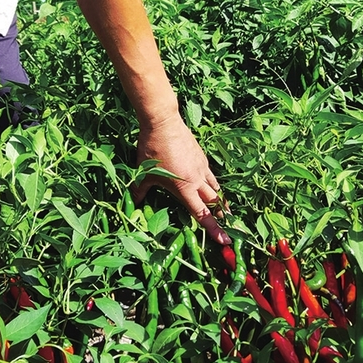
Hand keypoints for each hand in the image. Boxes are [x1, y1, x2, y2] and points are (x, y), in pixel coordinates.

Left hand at [132, 112, 227, 244]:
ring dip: (221, 201)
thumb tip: (133, 203)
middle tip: (229, 228)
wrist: (163, 122)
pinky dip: (213, 184)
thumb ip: (139, 190)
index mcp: (184, 188)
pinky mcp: (201, 157)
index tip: (225, 240)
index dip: (213, 228)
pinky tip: (210, 185)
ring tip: (225, 210)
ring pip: (216, 188)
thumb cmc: (152, 150)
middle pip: (215, 202)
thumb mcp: (143, 173)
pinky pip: (210, 175)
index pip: (201, 213)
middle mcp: (197, 180)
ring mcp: (201, 167)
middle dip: (222, 217)